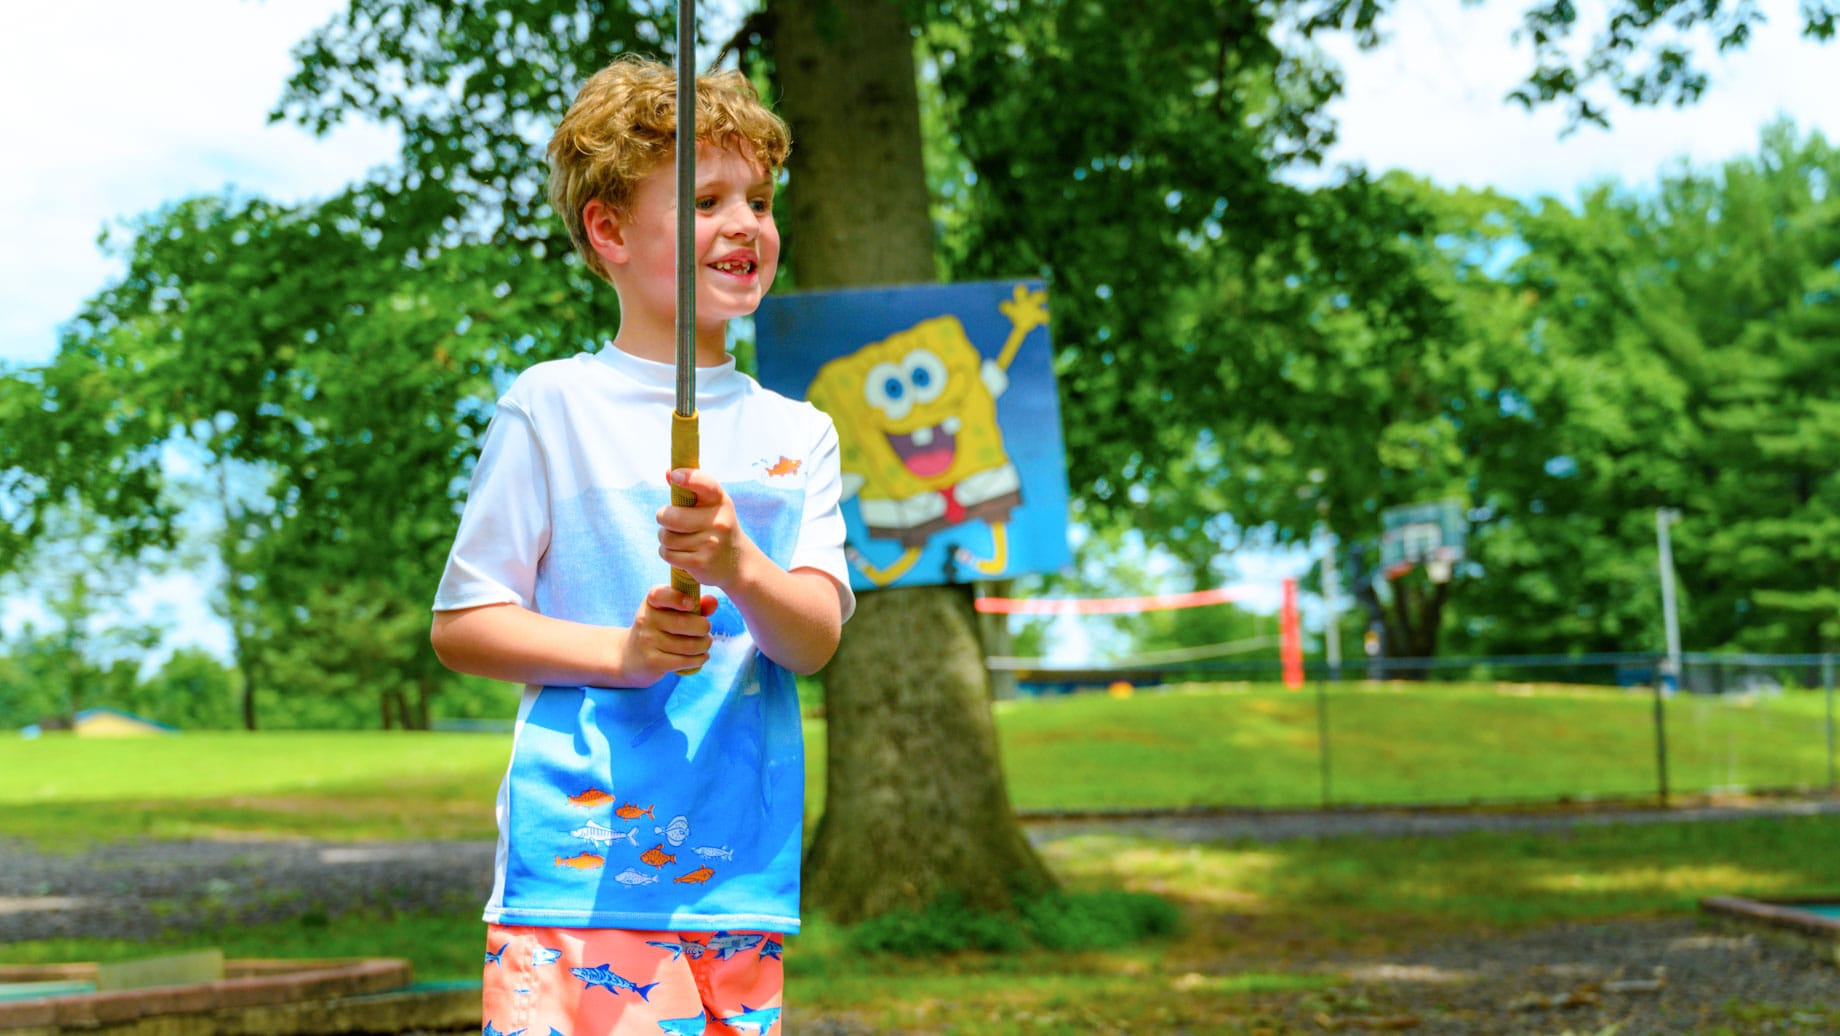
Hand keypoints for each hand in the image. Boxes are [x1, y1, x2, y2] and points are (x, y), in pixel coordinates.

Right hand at [621, 585, 717, 684]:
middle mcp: (645, 619)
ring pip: (689, 645)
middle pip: (685, 623)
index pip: (660, 595)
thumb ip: (696, 605)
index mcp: (651, 602)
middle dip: (704, 628)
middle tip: (706, 631)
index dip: (678, 598)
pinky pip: (684, 661)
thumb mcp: (672, 612)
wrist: (631, 657)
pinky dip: (699, 659)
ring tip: (705, 644)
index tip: (692, 604)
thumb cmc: (660, 629)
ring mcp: (647, 641)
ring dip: (705, 645)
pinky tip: (702, 657)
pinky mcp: (652, 661)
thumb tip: (713, 602)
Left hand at [657, 468, 751, 588]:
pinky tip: (681, 552)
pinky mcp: (701, 563)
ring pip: (666, 537)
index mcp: (720, 501)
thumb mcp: (712, 505)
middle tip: (669, 521)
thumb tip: (669, 472)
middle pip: (670, 516)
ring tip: (679, 539)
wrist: (738, 563)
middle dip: (663, 518)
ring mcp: (710, 543)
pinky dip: (668, 553)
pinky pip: (668, 554)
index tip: (676, 476)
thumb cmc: (718, 527)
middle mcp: (718, 521)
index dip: (689, 478)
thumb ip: (691, 489)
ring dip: (665, 538)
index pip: (705, 484)